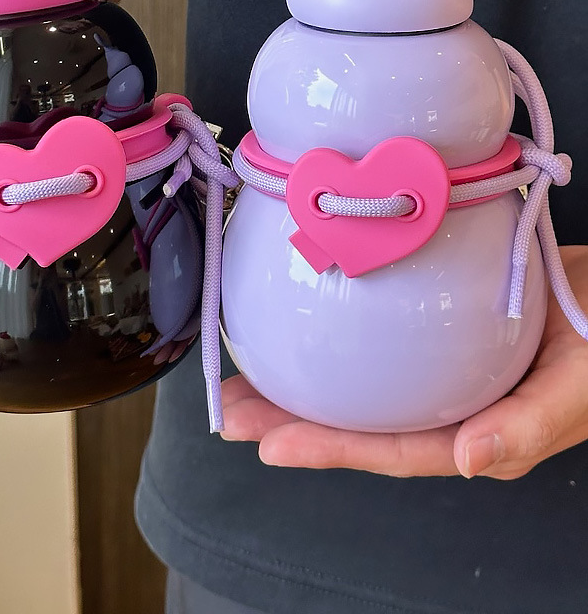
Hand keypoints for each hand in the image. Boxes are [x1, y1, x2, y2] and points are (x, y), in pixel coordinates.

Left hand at [221, 245, 587, 478]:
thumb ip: (529, 428)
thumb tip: (470, 459)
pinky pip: (384, 346)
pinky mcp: (442, 338)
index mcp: (478, 437)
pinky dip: (341, 340)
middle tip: (231, 408)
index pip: (391, 450)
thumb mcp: (576, 388)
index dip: (328, 449)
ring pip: (365, 387)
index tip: (269, 443)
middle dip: (293, 420)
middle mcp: (453, 412)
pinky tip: (310, 325)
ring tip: (249, 375)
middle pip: (362, 424)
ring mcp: (445, 377)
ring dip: (306, 383)